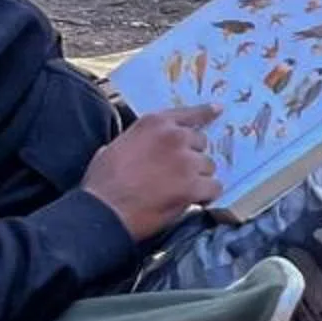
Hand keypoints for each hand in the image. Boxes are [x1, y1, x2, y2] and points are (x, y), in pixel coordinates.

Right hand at [83, 104, 221, 238]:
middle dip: (193, 157)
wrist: (103, 210)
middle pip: (201, 143)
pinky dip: (207, 195)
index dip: (205, 113)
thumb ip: (137, 140)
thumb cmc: (102, 182)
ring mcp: (186, 161)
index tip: (218, 110)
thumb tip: (140, 146)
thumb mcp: (114, 146)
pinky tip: (194, 201)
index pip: (188, 113)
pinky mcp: (193, 186)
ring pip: (209, 167)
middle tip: (177, 174)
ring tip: (179, 190)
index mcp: (154, 123)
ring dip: (199, 178)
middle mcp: (174, 137)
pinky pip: (214, 188)